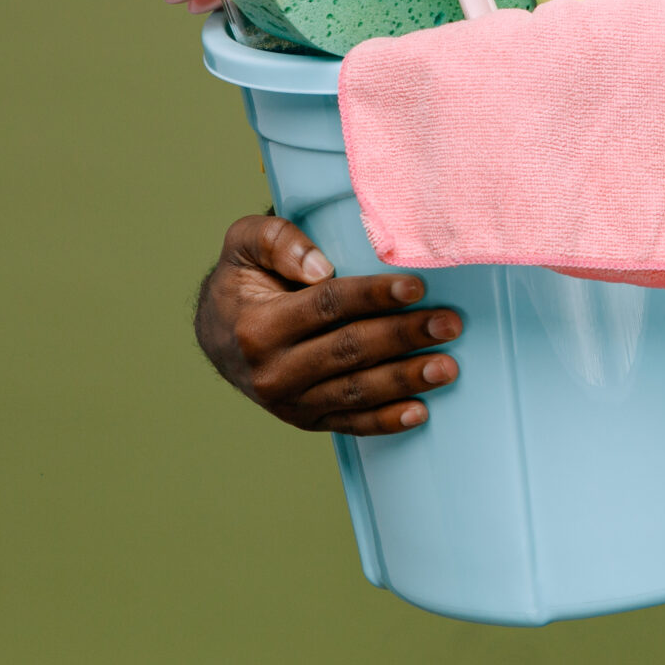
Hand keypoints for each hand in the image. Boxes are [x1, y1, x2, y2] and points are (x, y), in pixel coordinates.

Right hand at [194, 214, 464, 433]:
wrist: (215, 335)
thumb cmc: (242, 280)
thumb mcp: (244, 244)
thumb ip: (277, 240)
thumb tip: (320, 265)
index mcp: (259, 326)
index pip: (327, 307)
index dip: (373, 296)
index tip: (416, 287)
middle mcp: (272, 371)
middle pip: (349, 351)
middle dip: (403, 337)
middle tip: (449, 324)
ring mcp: (289, 402)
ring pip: (355, 391)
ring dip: (405, 380)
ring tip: (447, 367)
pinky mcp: (305, 419)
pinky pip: (349, 423)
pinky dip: (386, 421)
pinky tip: (420, 411)